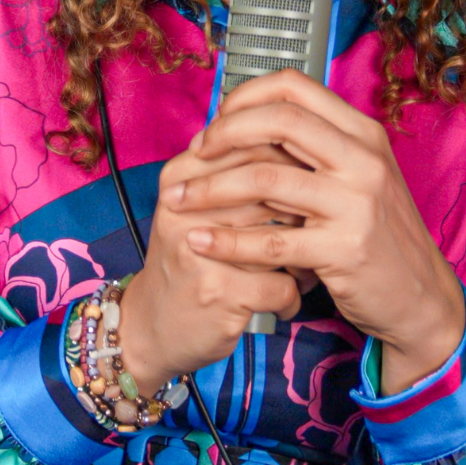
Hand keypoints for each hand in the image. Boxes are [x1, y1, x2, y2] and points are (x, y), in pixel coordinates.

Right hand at [117, 138, 305, 395]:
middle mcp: (185, 209)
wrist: (151, 323)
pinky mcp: (220, 293)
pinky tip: (284, 300)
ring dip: (304, 255)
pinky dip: (293, 296)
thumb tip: (297, 141)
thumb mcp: (198, 204)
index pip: (252, 148)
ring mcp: (201, 252)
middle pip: (273, 192)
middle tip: (313, 228)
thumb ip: (235, 168)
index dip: (292, 167)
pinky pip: (284, 284)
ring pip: (285, 237)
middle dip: (303, 212)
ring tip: (302, 264)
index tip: (304, 188)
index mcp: (180, 177)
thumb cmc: (190, 255)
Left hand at [162, 70, 465, 394]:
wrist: (420, 297)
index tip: (217, 120)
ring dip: (210, 188)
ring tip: (178, 199)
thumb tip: (245, 123)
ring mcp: (356, 204)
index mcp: (363, 133)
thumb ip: (315, 148)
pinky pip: (269, 240)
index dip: (246, 97)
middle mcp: (364, 160)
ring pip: (265, 180)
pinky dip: (226, 241)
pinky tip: (199, 241)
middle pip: (279, 121)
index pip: (294, 87)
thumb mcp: (359, 176)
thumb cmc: (377, 233)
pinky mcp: (343, 250)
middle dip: (224, 133)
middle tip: (195, 154)